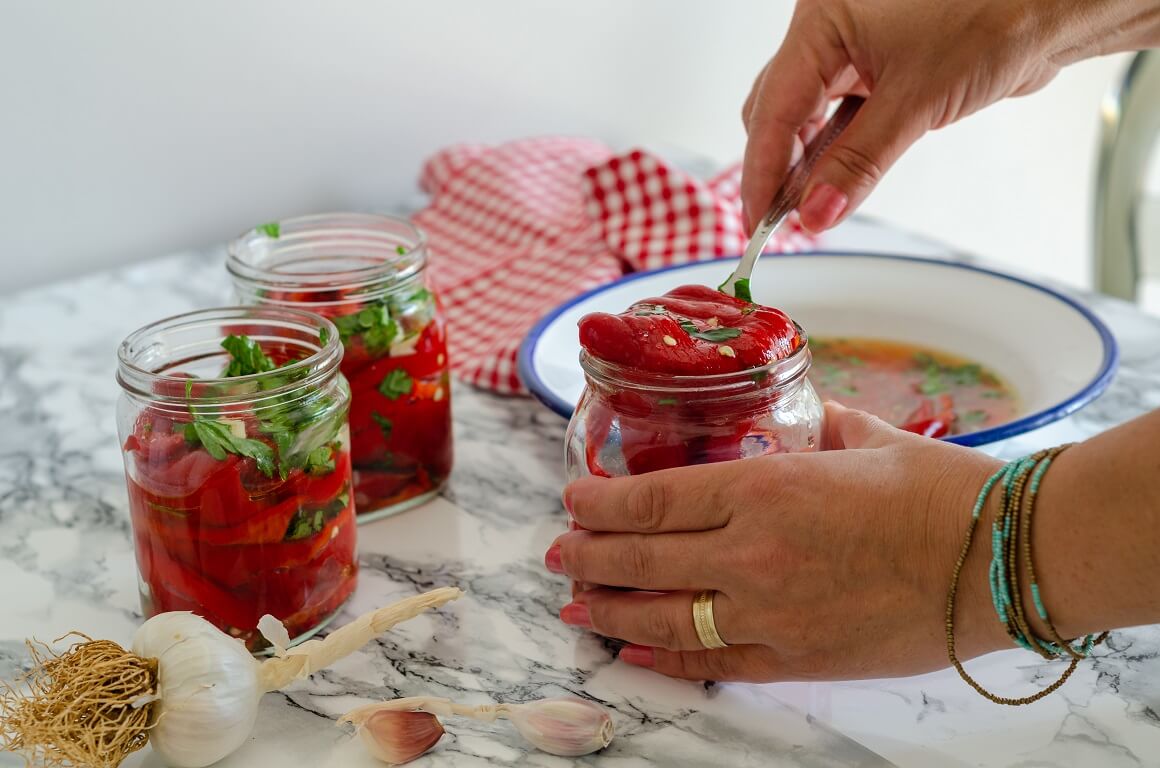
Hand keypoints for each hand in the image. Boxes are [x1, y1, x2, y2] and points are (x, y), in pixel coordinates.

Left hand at [545, 403, 1007, 681]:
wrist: (1001, 559)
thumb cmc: (939, 490)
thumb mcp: (863, 438)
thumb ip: (813, 425)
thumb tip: (792, 415)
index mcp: (765, 486)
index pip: (655, 498)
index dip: (601, 502)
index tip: (572, 499)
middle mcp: (753, 552)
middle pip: (644, 558)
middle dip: (590, 554)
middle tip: (559, 551)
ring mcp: (771, 612)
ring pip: (666, 616)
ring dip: (610, 608)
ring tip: (574, 602)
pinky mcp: (798, 657)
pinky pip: (713, 664)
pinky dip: (665, 658)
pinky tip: (632, 650)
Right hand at [741, 0, 1081, 233]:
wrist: (1050, 9)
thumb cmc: (994, 18)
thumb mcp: (916, 102)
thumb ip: (858, 164)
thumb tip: (816, 214)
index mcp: (822, 21)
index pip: (773, 108)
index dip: (762, 171)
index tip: (760, 220)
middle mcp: (828, 31)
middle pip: (776, 112)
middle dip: (779, 169)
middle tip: (786, 220)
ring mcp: (849, 49)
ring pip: (803, 116)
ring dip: (806, 164)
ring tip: (814, 206)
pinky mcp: (872, 68)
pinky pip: (834, 116)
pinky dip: (833, 151)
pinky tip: (836, 180)